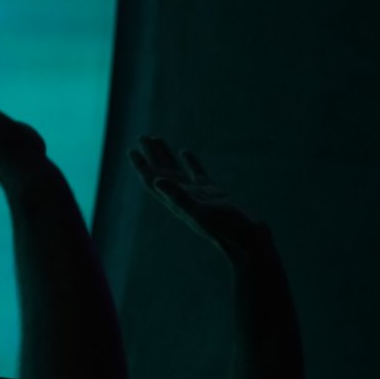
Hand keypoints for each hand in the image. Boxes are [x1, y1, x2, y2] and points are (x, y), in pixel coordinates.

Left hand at [129, 136, 268, 259]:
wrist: (247, 241)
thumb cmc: (225, 229)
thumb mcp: (200, 211)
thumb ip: (178, 197)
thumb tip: (157, 182)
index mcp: (176, 201)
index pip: (153, 181)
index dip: (141, 166)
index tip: (132, 150)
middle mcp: (183, 197)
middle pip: (161, 172)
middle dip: (151, 155)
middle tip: (141, 137)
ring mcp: (198, 195)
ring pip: (177, 171)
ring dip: (166, 156)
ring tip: (157, 139)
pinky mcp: (213, 193)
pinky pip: (197, 174)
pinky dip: (190, 162)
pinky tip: (185, 151)